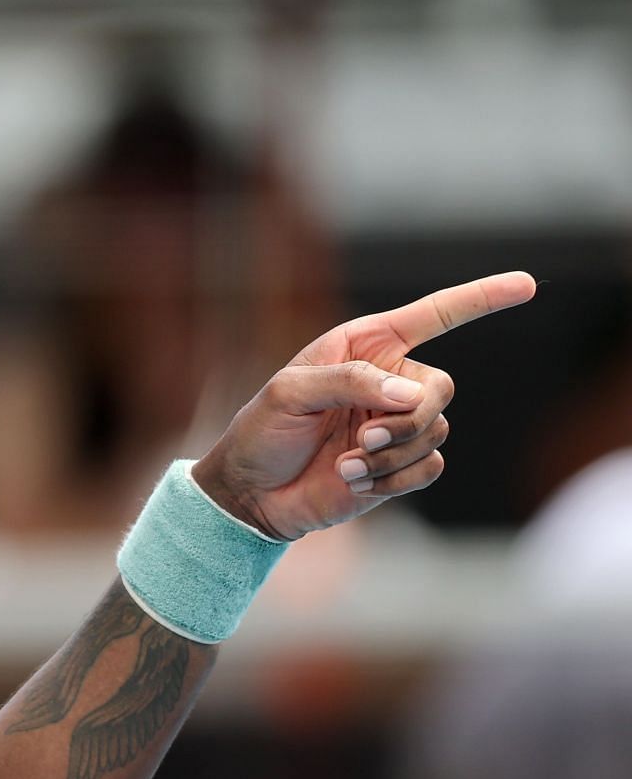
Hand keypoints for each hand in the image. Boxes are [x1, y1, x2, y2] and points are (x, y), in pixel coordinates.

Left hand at [193, 271, 537, 541]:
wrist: (251, 493)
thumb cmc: (261, 432)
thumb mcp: (288, 393)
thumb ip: (349, 383)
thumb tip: (410, 394)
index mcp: (364, 347)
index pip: (433, 316)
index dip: (480, 299)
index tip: (526, 284)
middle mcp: (388, 382)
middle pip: (441, 388)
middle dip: (408, 418)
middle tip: (362, 438)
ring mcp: (395, 426)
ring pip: (436, 432)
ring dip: (391, 453)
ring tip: (345, 462)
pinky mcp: (398, 466)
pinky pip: (429, 467)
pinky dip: (394, 478)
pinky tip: (353, 481)